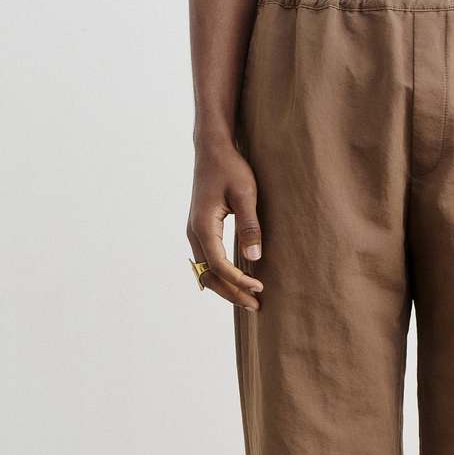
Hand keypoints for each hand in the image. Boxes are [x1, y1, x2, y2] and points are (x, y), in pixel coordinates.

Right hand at [187, 139, 263, 309]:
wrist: (212, 149)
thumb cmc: (231, 168)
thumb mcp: (246, 195)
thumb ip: (250, 226)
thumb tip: (254, 258)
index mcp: (203, 226)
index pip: (219, 265)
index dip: (239, 281)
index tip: (260, 288)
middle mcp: (194, 232)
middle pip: (209, 275)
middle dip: (232, 293)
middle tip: (255, 305)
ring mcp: (194, 232)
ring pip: (206, 272)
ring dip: (226, 288)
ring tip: (248, 299)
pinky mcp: (199, 230)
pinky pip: (207, 261)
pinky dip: (221, 276)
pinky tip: (237, 282)